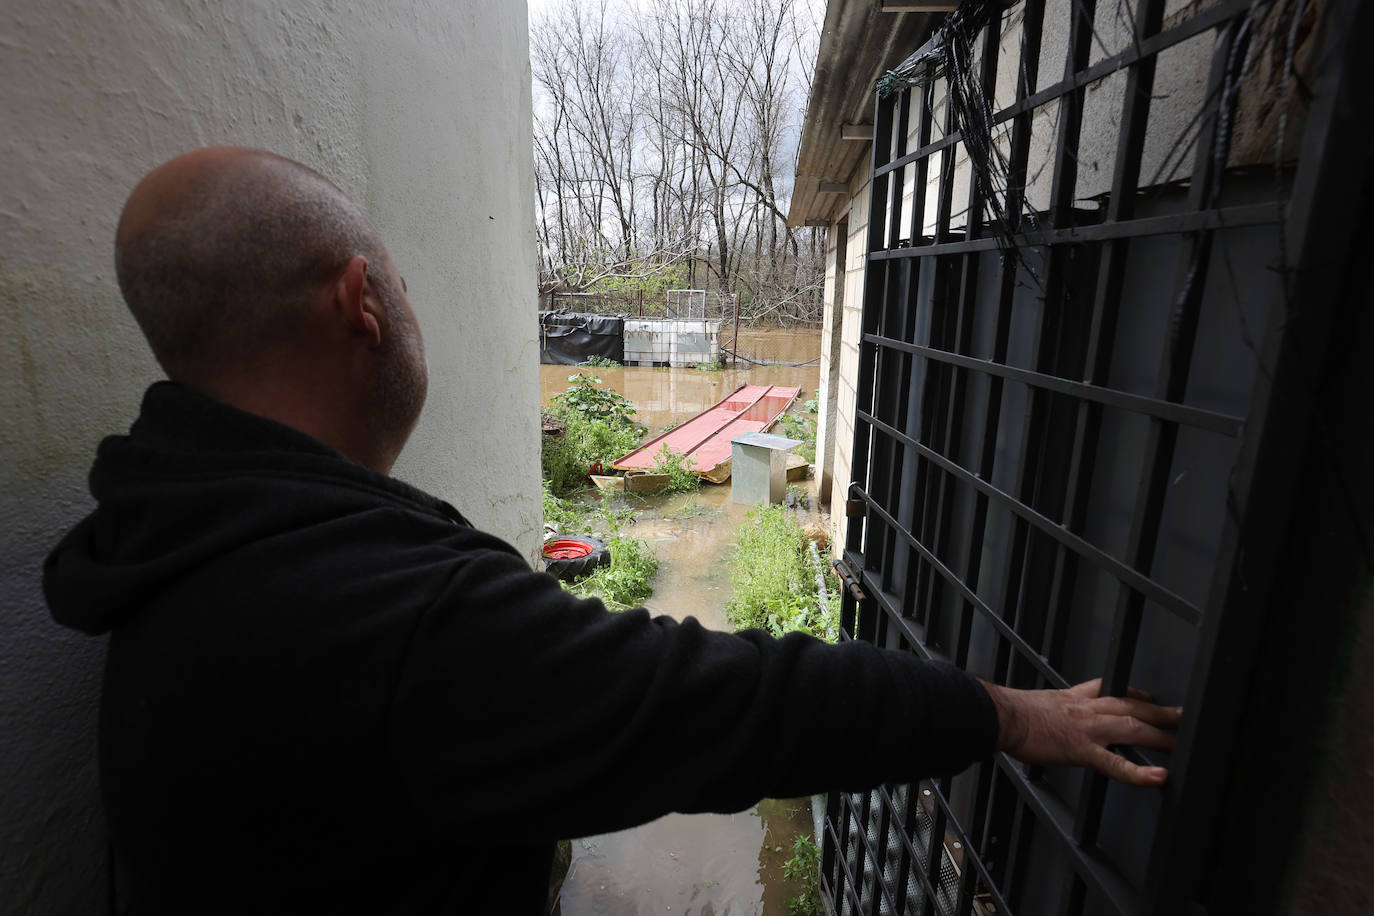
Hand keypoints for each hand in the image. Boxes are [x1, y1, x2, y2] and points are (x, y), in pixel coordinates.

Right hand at [979, 678, 1181, 786]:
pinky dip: (1138, 772)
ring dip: (1161, 735)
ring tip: (1181, 745)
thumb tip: (1049, 714)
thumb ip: (1053, 707)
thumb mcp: (1038, 701)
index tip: (1147, 697)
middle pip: (1132, 706)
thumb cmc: (1011, 712)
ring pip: (1133, 727)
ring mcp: (1087, 729)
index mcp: (1074, 698)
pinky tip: (1157, 778)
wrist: (1000, 715)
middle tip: (1182, 717)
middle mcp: (1086, 709)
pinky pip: (1115, 762)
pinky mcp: (1082, 749)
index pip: (1112, 690)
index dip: (1134, 693)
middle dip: (1159, 712)